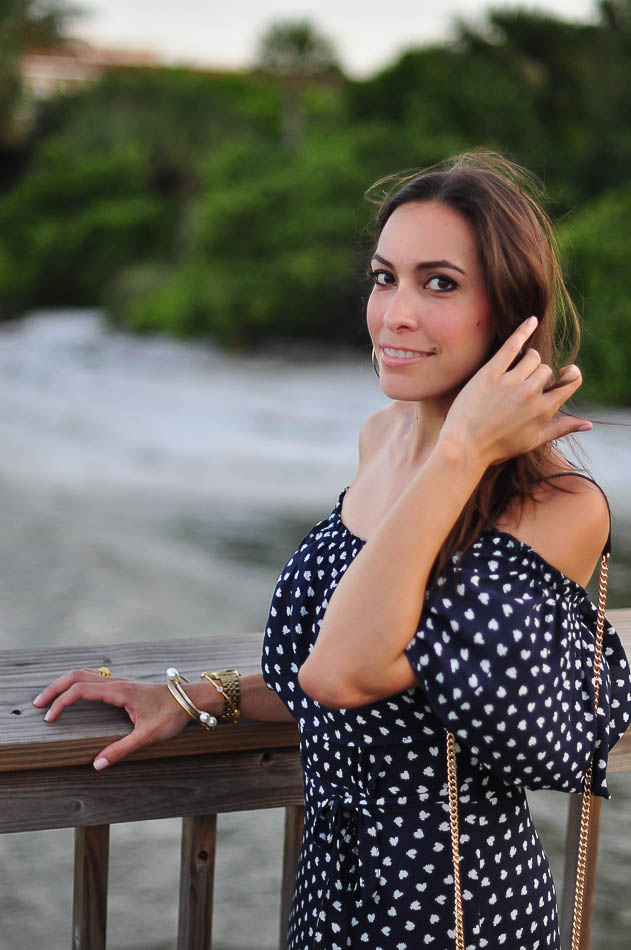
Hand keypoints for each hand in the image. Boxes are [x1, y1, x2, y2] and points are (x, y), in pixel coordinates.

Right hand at [33, 669, 195, 768]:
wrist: (190, 699)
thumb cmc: (172, 715)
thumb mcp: (147, 736)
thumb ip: (121, 749)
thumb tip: (97, 764)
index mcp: (119, 691)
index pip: (81, 690)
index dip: (61, 702)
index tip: (50, 718)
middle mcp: (117, 682)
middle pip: (78, 676)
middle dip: (55, 687)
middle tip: (39, 704)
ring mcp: (120, 681)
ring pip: (85, 674)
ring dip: (65, 684)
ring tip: (50, 699)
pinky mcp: (123, 686)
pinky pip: (94, 678)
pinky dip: (77, 684)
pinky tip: (73, 696)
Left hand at [438, 317, 590, 468]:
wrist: (464, 447)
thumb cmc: (499, 447)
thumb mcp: (534, 441)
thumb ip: (562, 428)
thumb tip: (589, 424)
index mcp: (544, 410)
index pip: (571, 382)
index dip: (570, 375)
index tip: (563, 373)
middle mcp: (531, 393)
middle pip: (546, 369)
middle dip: (538, 374)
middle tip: (520, 386)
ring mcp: (511, 382)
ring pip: (532, 356)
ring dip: (527, 360)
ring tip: (515, 371)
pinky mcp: (490, 372)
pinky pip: (512, 344)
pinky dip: (523, 330)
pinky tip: (531, 320)